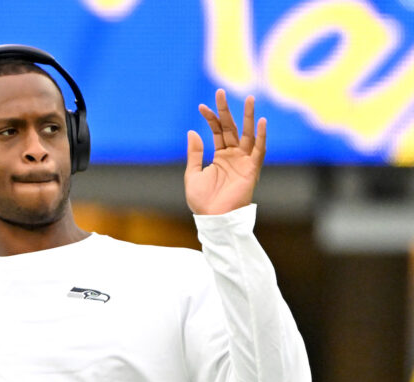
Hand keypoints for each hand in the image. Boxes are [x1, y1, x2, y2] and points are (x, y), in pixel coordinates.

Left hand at [184, 89, 266, 214]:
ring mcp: (243, 162)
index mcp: (220, 156)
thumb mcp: (193, 174)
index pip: (217, 131)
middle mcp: (233, 156)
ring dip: (249, 117)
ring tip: (250, 99)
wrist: (213, 218)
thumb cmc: (203, 201)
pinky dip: (260, 137)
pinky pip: (258, 151)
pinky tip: (261, 122)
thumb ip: (195, 154)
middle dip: (227, 111)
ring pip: (247, 135)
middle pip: (232, 128)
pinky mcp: (251, 170)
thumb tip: (192, 132)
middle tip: (221, 92)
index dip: (210, 119)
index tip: (201, 106)